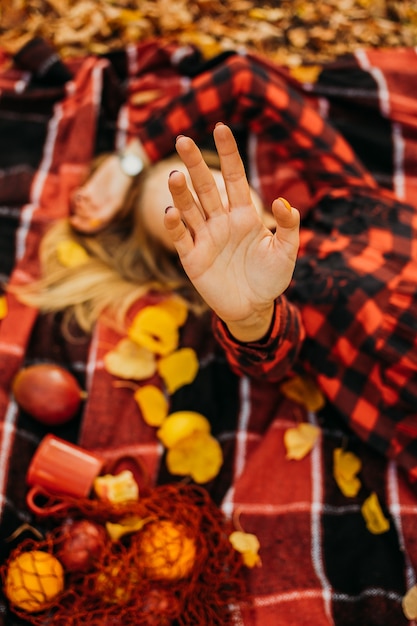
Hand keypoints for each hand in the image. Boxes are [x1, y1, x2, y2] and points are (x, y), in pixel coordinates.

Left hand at [69, 139, 148, 232]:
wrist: (121, 168)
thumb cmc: (121, 186)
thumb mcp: (115, 201)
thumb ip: (106, 213)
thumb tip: (94, 222)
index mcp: (107, 214)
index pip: (93, 226)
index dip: (83, 226)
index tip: (76, 222)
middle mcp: (100, 208)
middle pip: (84, 217)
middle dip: (79, 214)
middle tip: (80, 206)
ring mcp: (95, 198)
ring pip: (81, 207)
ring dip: (78, 204)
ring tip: (83, 197)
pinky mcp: (90, 188)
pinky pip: (80, 196)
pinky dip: (77, 195)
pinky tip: (82, 191)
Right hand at [165, 123, 299, 341]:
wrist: (254, 308)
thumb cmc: (270, 277)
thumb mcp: (286, 251)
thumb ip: (288, 226)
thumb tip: (282, 202)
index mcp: (244, 215)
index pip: (234, 177)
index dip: (228, 153)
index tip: (222, 128)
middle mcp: (221, 221)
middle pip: (205, 187)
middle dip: (195, 164)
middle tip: (182, 139)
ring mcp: (205, 238)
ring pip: (190, 208)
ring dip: (181, 192)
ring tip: (175, 175)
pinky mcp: (192, 258)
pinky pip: (181, 238)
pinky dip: (175, 225)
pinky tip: (171, 211)